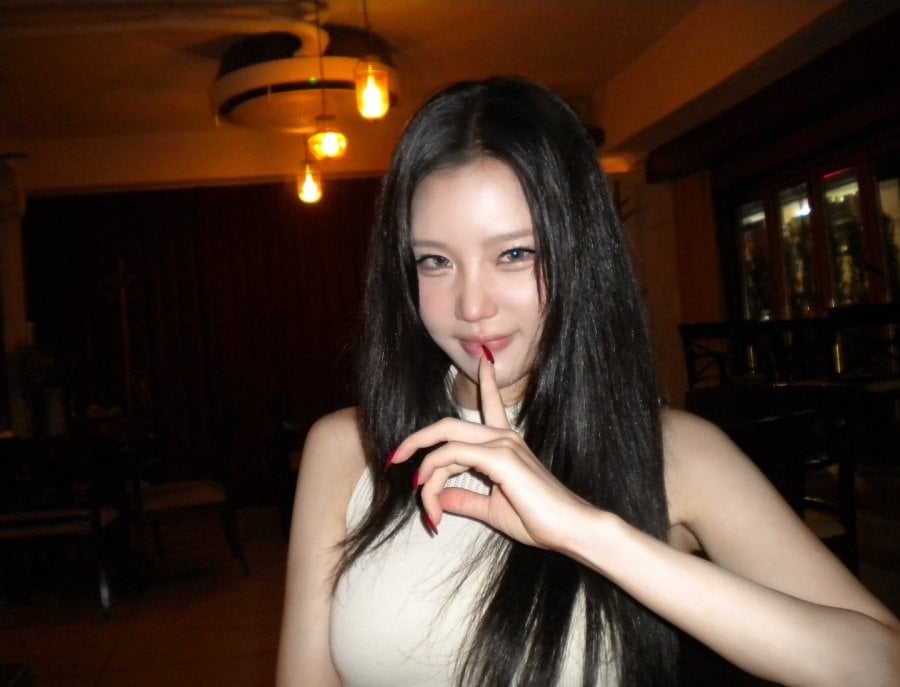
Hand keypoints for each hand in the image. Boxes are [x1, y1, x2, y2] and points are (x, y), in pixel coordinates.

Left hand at [388, 356, 587, 548]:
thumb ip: (467, 500)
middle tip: (394, 458)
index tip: (483, 360)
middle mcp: (503, 436)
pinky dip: (434, 475)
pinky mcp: (500, 457)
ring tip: (424, 503)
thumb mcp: (493, 509)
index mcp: (505, 443)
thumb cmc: (539, 520)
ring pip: (444, 443)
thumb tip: (442, 499)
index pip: (492, 402)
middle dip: (416, 439)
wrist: (571, 530)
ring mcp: (502, 443)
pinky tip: (430, 498)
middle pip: (446, 425)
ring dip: (425, 472)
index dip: (485, 381)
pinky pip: (452, 456)